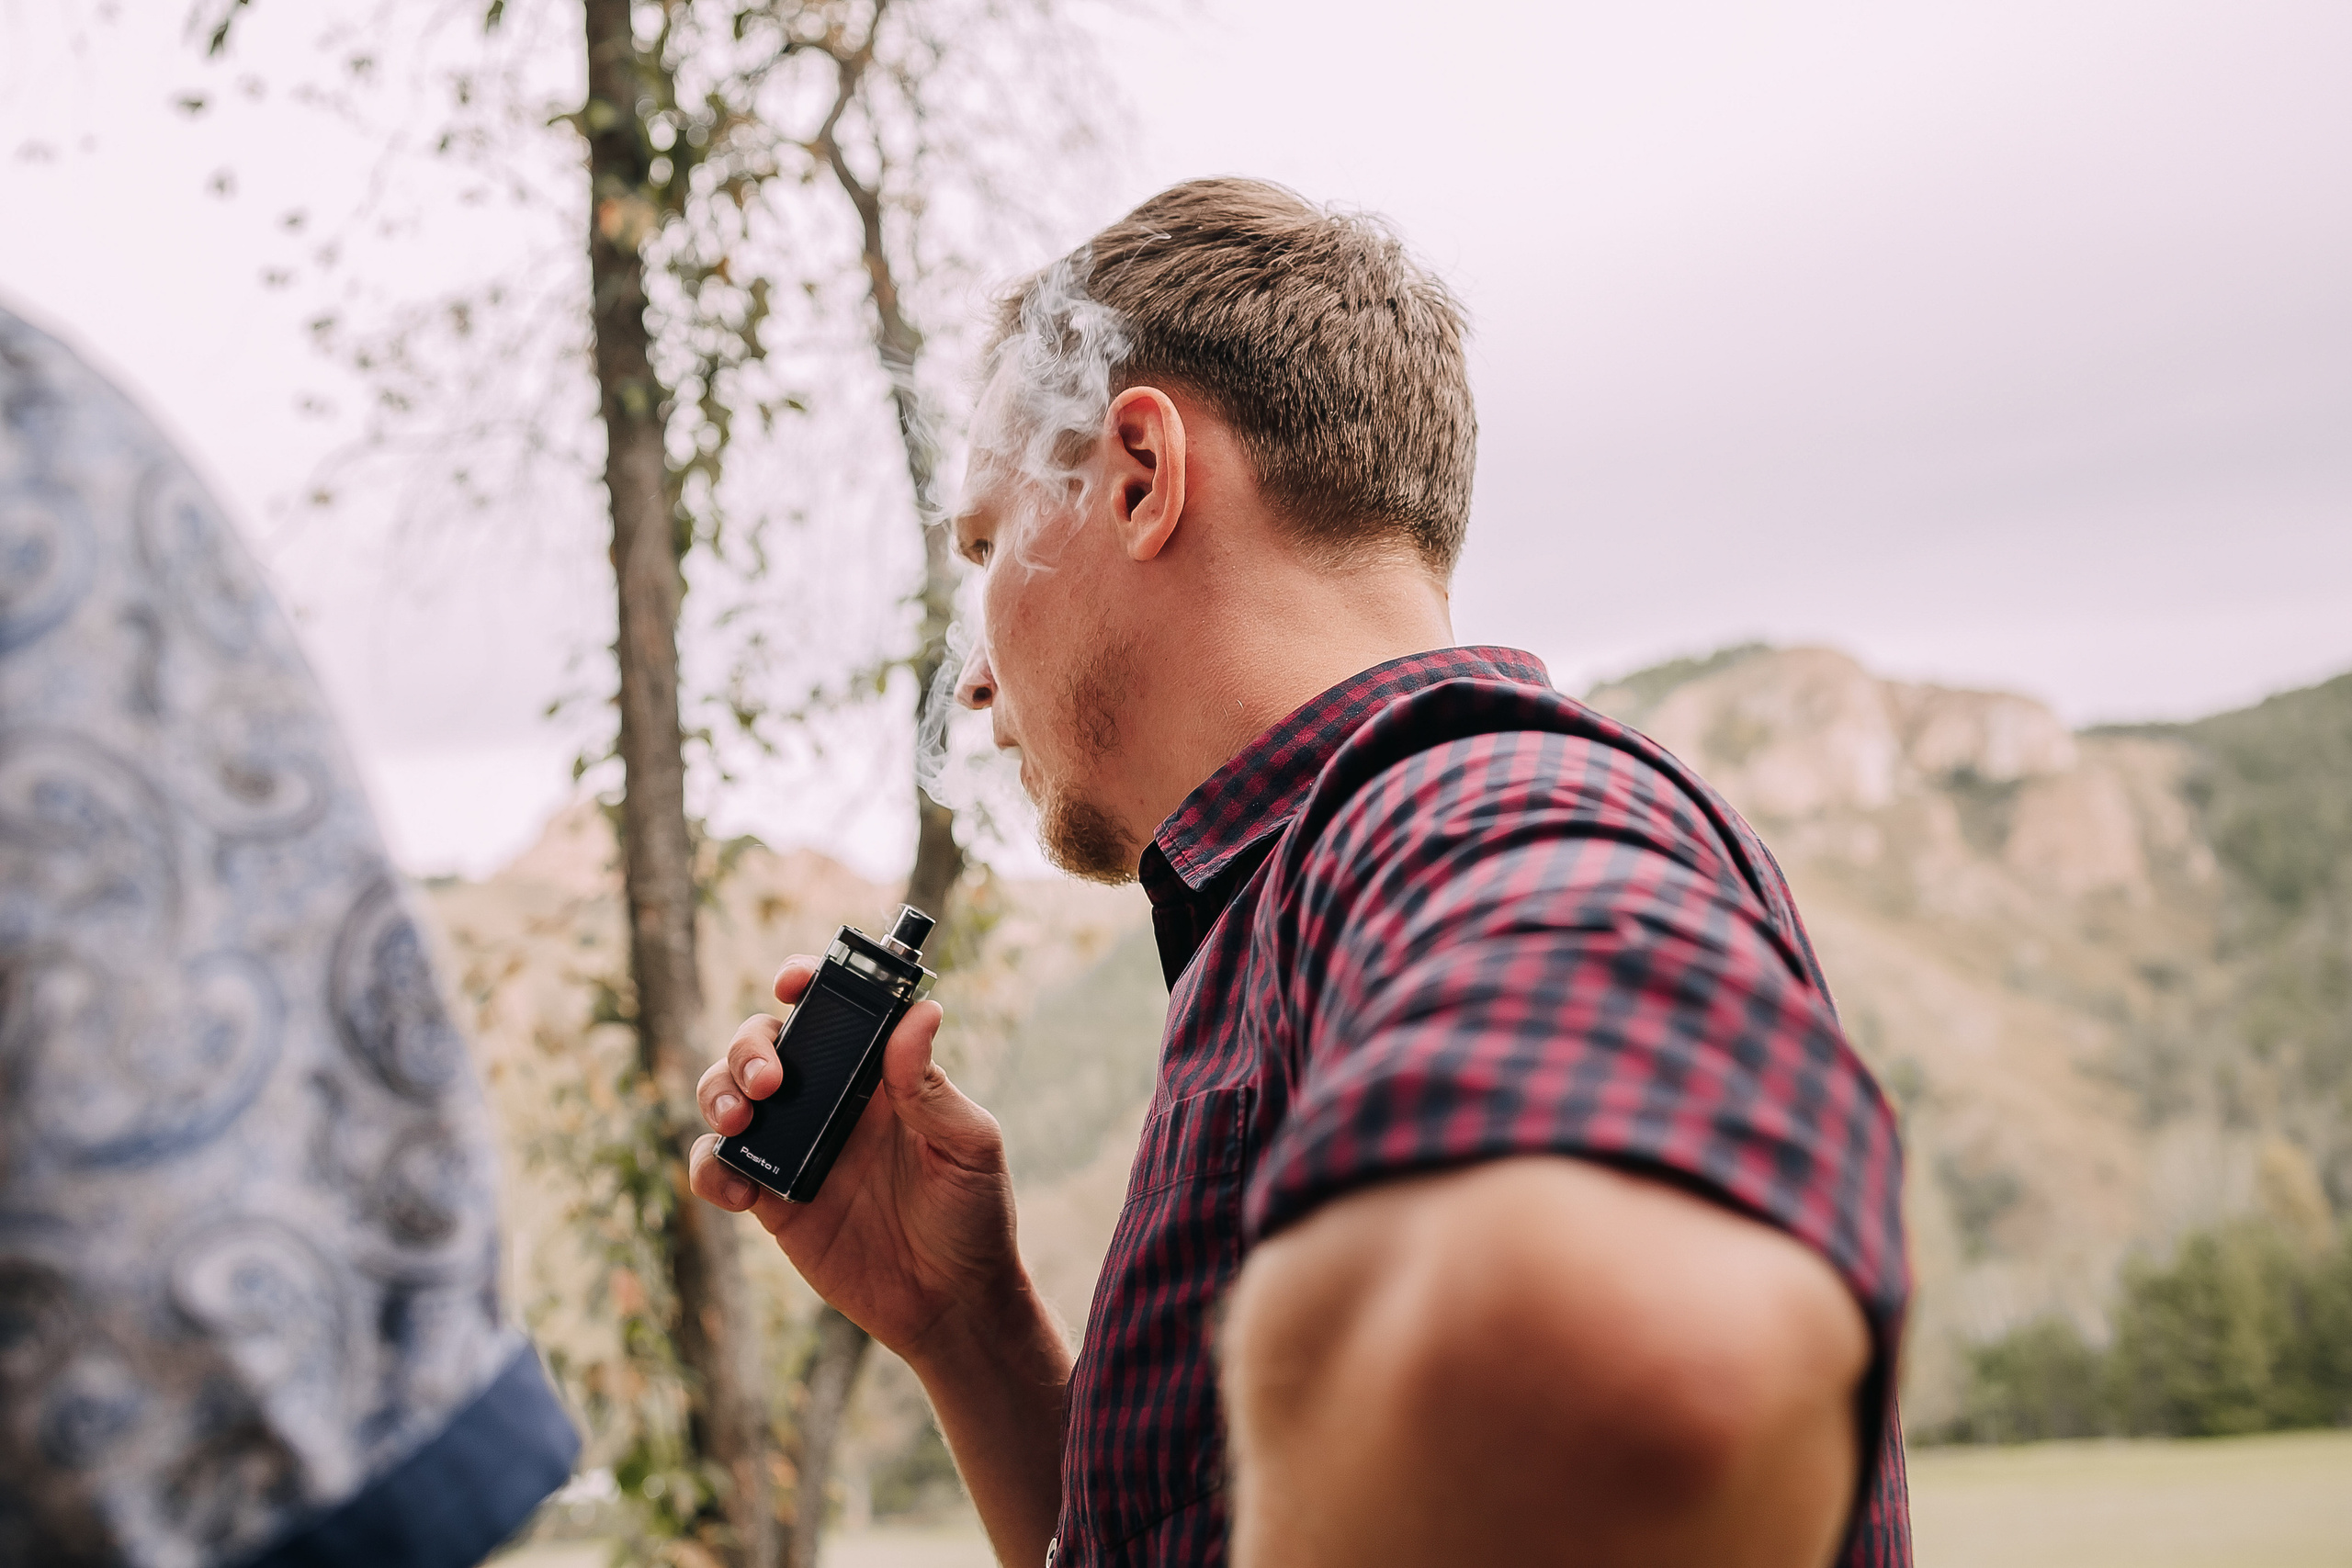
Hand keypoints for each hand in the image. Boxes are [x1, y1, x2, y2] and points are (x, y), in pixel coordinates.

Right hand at [688, 956, 1021, 1363]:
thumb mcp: (968, 1146)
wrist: (951, 1304)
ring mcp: (796, 1147)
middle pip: (764, 1043)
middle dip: (749, 1047)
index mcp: (879, 1074)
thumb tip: (921, 1013)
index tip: (789, 983)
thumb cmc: (974, 1216)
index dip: (802, 983)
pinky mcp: (772, 1199)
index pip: (832, 1010)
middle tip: (769, 1082)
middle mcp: (830, 1100)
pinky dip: (712, 1168)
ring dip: (718, 1094)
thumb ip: (932, 1086)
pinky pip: (720, 1168)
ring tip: (741, 1122)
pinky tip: (740, 1189)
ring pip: (728, 1095)